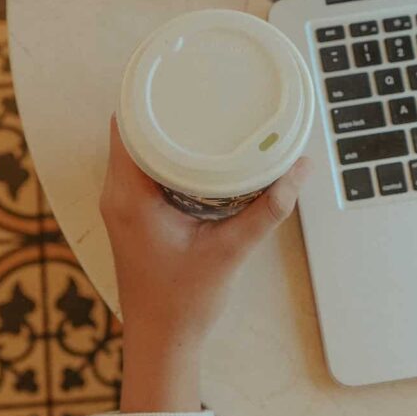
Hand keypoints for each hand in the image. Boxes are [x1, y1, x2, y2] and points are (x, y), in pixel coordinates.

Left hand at [100, 114, 312, 411]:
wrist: (161, 342)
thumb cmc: (183, 303)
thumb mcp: (230, 252)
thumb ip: (266, 210)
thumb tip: (300, 170)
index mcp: (128, 196)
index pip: (127, 126)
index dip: (148, 94)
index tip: (179, 74)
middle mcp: (116, 195)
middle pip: (131, 130)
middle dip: (163, 106)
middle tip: (200, 85)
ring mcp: (121, 206)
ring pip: (135, 148)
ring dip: (163, 129)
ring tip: (201, 109)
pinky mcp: (131, 215)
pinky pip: (141, 168)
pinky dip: (164, 153)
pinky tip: (195, 149)